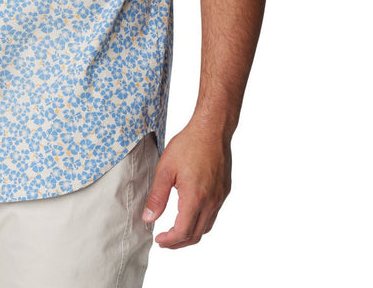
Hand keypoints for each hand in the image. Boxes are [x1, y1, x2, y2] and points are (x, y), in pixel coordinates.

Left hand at [141, 121, 231, 247]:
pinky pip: (213, 214)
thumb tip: (148, 218)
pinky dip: (201, 221)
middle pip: (196, 235)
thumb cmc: (188, 145)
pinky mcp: (224, 191)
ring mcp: (220, 197)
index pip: (183, 232)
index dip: (169, 241)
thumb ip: (157, 197)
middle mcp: (211, 202)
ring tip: (176, 231)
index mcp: (195, 198)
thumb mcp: (165, 169)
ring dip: (191, 234)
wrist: (212, 130)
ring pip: (207, 227)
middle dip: (179, 242)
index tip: (159, 240)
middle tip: (165, 241)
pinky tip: (190, 214)